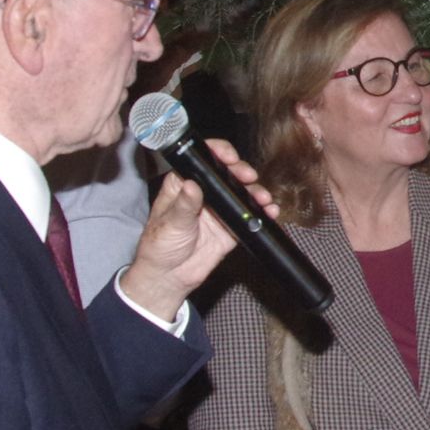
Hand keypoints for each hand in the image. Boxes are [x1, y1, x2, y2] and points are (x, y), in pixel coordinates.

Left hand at [119, 139, 275, 320]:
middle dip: (241, 171)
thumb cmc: (159, 246)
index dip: (218, 152)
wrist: (169, 277)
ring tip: (262, 197)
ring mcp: (219, 209)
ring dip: (255, 191)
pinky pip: (249, 215)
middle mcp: (204, 192)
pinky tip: (269, 211)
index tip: (229, 156)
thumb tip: (192, 185)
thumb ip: (184, 205)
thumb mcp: (170, 223)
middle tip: (248, 177)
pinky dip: (262, 212)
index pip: (202, 159)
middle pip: (228, 172)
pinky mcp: (231, 227)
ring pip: (242, 192)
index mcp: (184, 184)